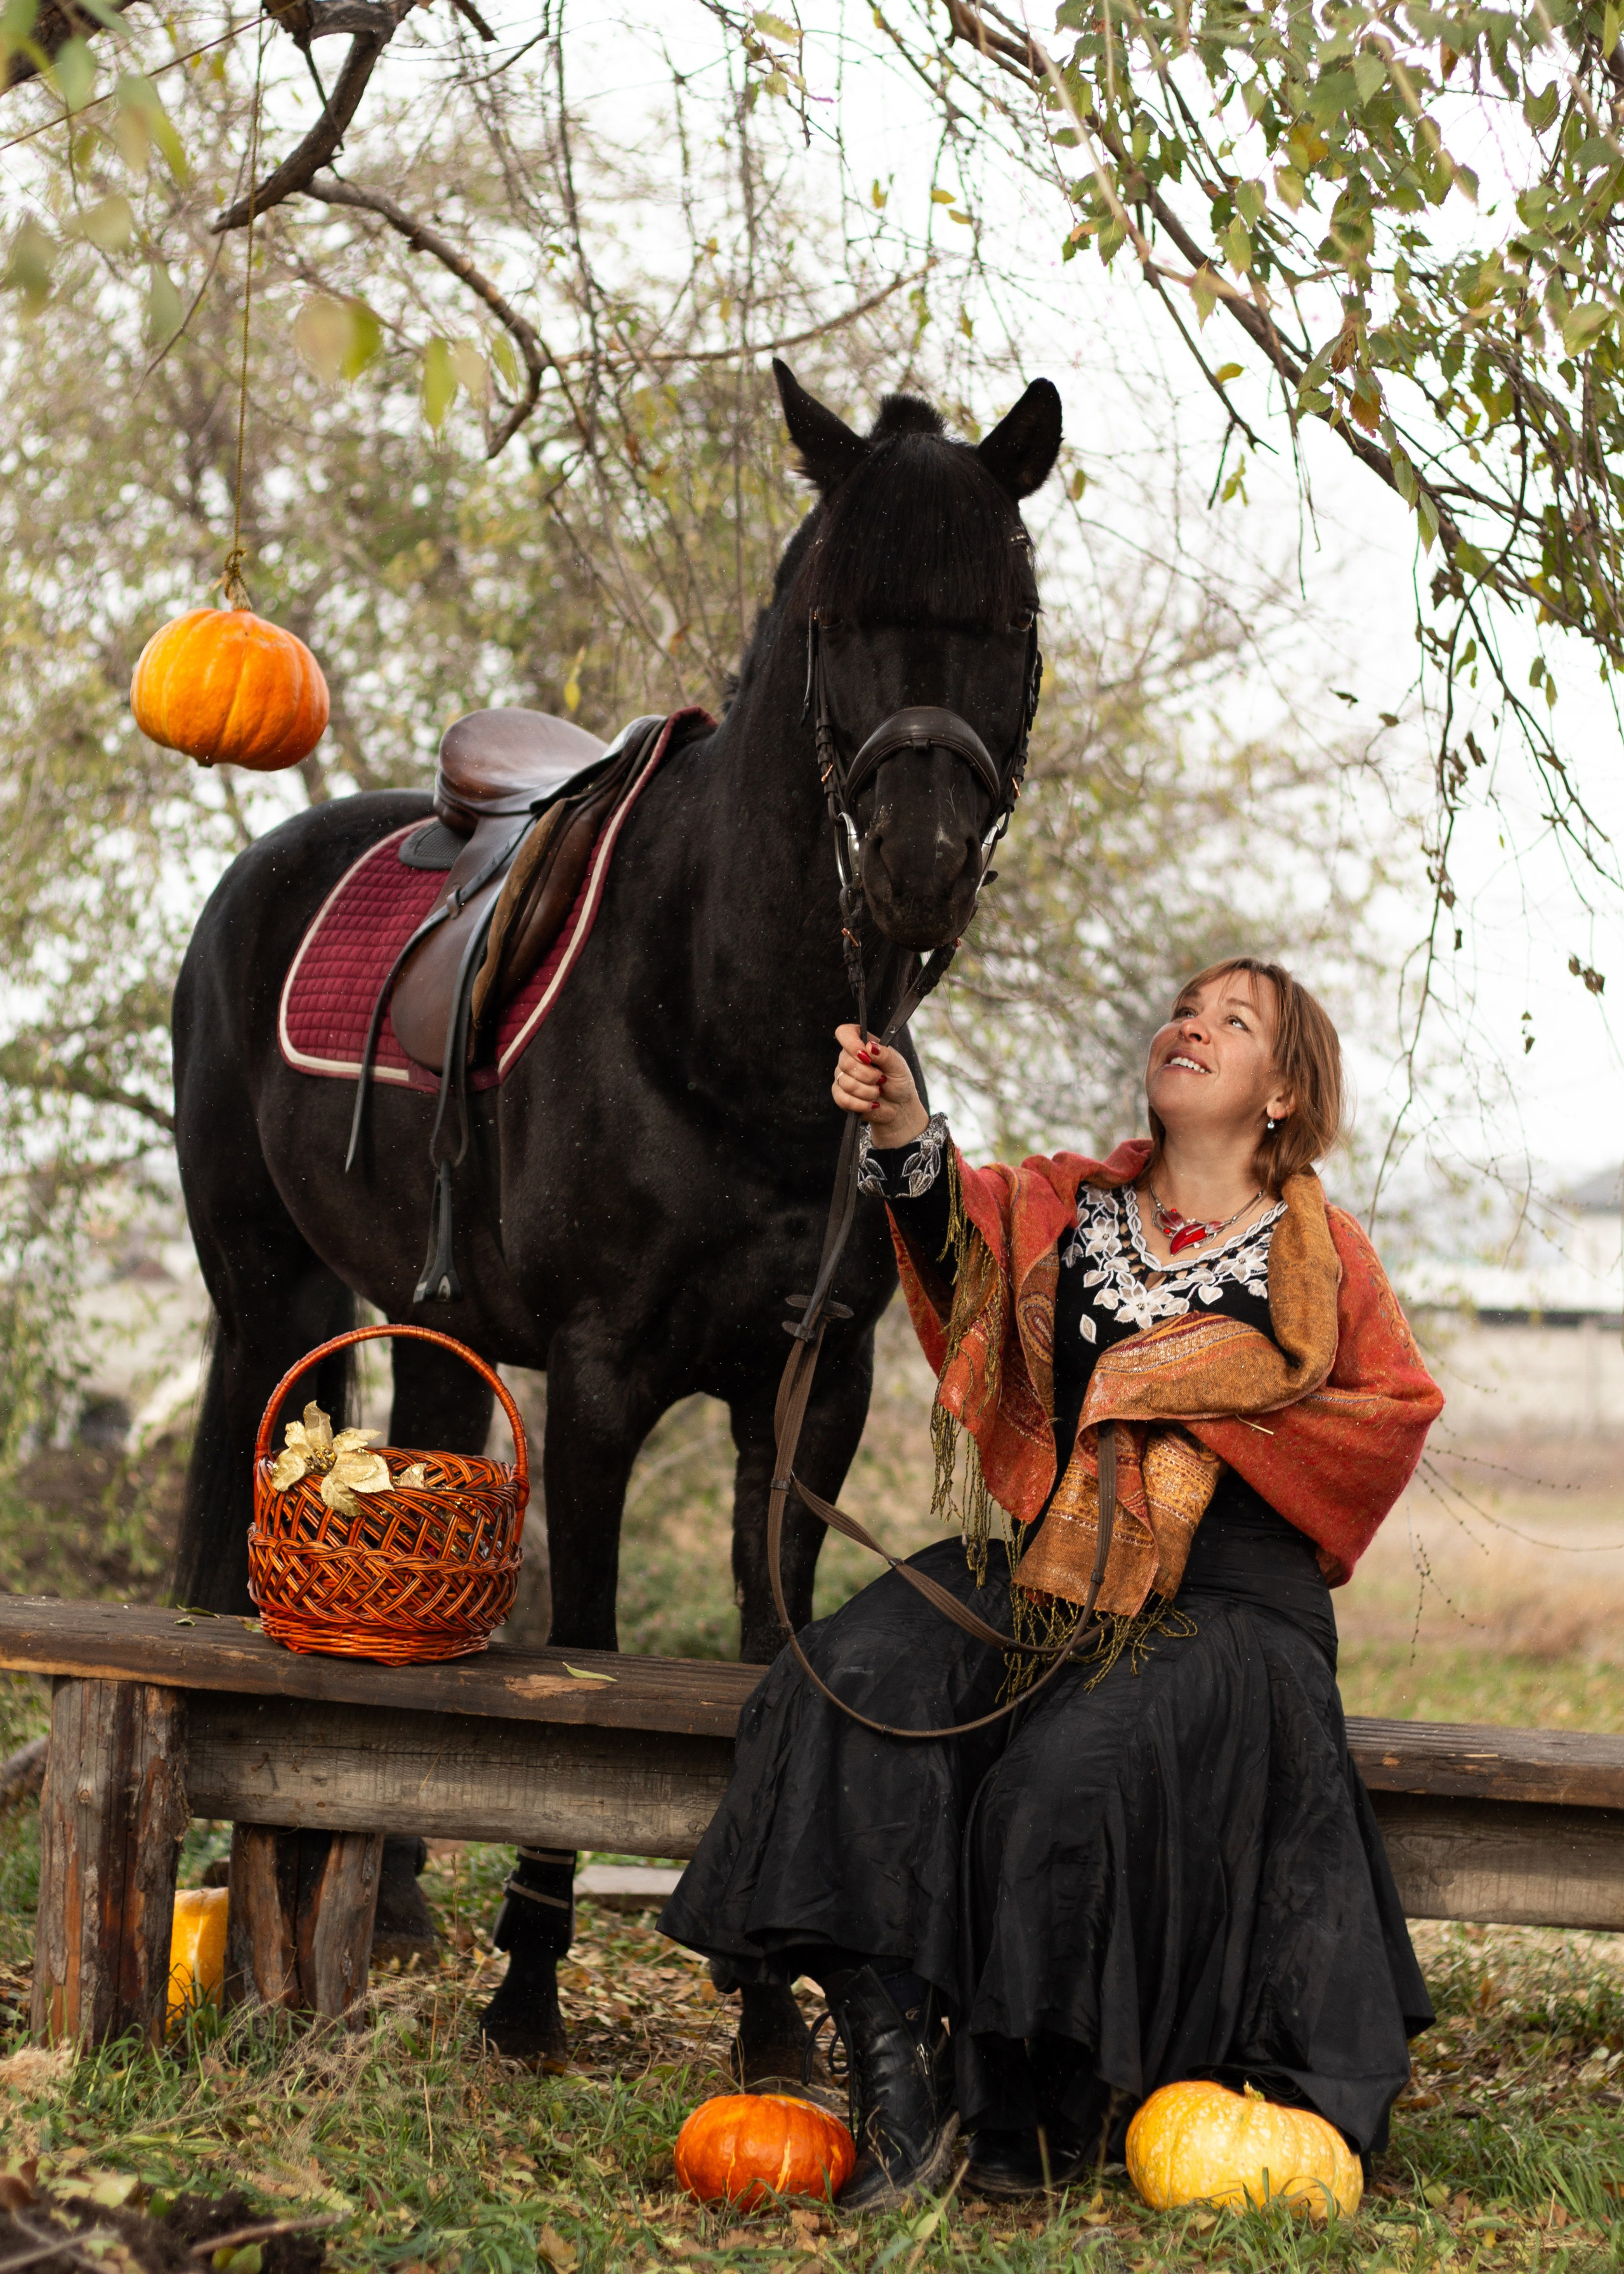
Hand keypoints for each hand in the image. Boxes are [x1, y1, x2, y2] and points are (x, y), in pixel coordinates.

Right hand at [832, 1023, 929, 1148]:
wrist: (899, 1106)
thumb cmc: (899, 1082)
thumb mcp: (898, 1066)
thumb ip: (885, 1055)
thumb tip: (869, 1047)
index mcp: (863, 1045)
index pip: (845, 1033)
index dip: (851, 1043)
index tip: (866, 1056)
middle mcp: (849, 1058)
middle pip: (845, 1062)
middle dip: (868, 1075)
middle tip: (882, 1079)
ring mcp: (842, 1077)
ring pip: (845, 1082)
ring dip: (867, 1091)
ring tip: (878, 1092)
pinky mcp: (840, 1095)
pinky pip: (842, 1099)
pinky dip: (860, 1104)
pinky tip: (871, 1103)